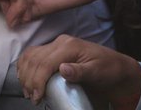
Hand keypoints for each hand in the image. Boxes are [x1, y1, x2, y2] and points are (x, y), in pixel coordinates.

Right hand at [16, 35, 140, 105]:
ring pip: (31, 55)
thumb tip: (62, 69)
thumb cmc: (108, 70)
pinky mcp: (55, 50)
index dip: (37, 81)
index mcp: (70, 46)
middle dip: (29, 80)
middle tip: (32, 98)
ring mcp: (57, 45)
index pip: (45, 62)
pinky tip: (25, 77)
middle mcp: (60, 42)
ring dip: (25, 73)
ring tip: (28, 91)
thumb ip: (80, 71)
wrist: (116, 67)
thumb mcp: (97, 72)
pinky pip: (33, 54)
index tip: (37, 98)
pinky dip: (25, 65)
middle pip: (35, 59)